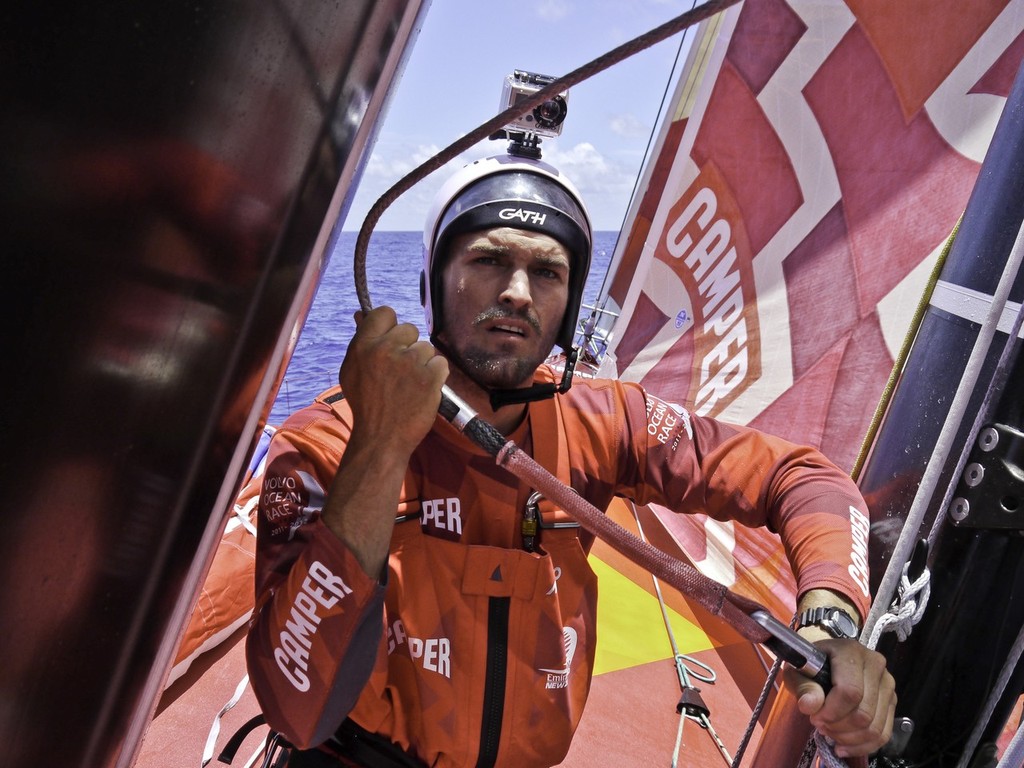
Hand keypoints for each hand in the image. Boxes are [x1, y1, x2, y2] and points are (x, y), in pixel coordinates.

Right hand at [340, 306, 447, 450]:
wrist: (382, 438)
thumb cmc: (366, 405)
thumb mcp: (352, 370)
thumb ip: (361, 342)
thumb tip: (362, 314)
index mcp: (364, 345)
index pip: (385, 313)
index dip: (391, 325)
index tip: (393, 339)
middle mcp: (387, 349)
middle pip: (409, 329)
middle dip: (408, 346)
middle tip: (401, 370)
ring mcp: (410, 362)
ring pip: (426, 347)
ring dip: (423, 363)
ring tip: (410, 384)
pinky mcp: (430, 376)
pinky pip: (441, 363)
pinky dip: (436, 375)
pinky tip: (423, 389)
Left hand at [783, 638, 895, 757]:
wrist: (826, 658)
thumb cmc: (811, 663)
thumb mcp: (797, 670)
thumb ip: (803, 686)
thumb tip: (810, 705)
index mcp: (851, 652)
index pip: (850, 691)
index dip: (832, 712)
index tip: (815, 717)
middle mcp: (875, 666)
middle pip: (864, 713)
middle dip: (839, 727)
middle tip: (821, 726)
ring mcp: (887, 684)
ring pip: (874, 727)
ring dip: (849, 738)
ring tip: (831, 733)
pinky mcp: (891, 701)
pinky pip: (883, 734)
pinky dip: (862, 746)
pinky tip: (844, 746)